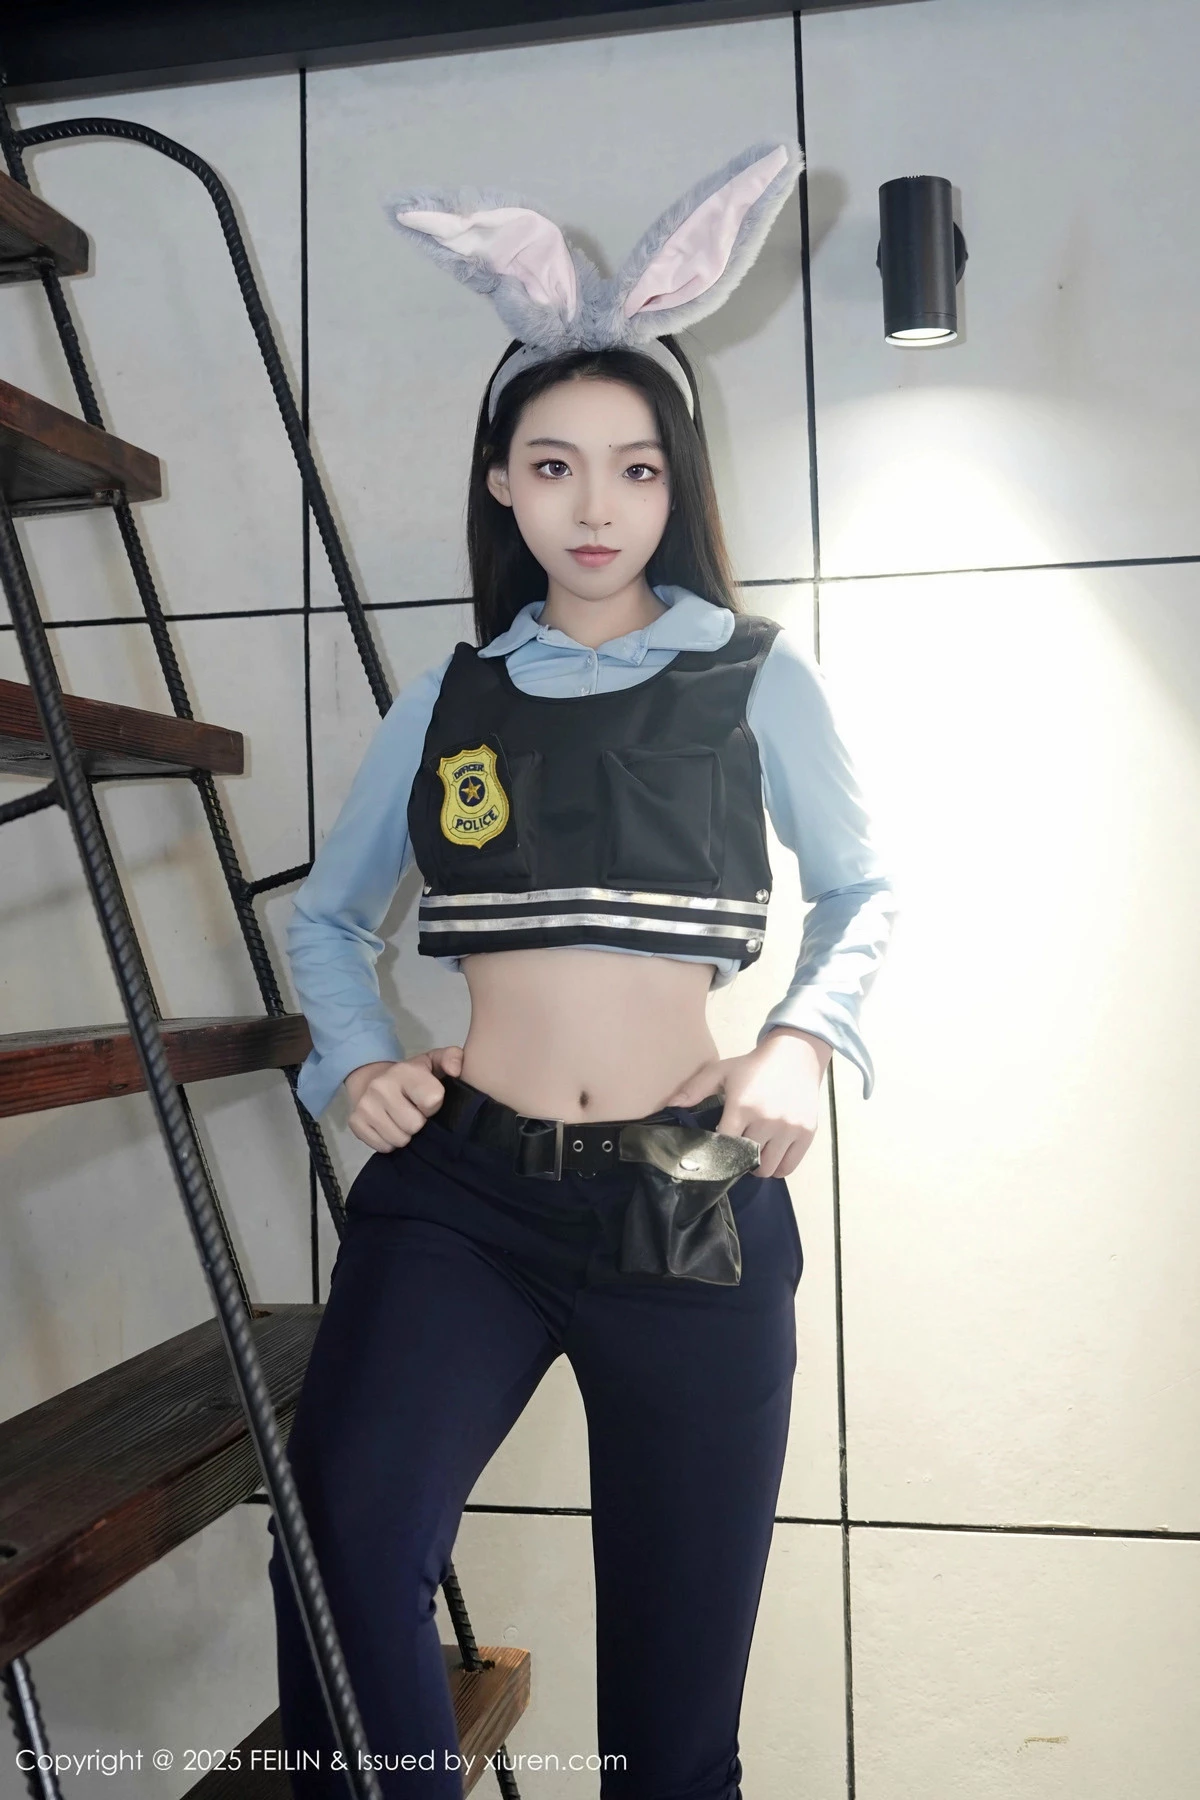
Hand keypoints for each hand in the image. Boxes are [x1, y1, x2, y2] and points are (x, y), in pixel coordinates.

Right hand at [343, 1045, 464, 1152]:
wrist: (372, 1079)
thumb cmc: (412, 1076)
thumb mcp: (434, 1061)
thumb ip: (452, 1058)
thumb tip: (456, 1070)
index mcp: (404, 1071)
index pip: (432, 1100)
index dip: (434, 1105)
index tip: (429, 1100)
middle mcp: (380, 1087)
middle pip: (414, 1126)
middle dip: (419, 1122)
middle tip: (414, 1112)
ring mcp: (365, 1105)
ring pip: (399, 1140)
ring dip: (405, 1134)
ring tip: (403, 1119)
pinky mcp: (355, 1122)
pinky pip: (382, 1146)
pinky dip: (389, 1141)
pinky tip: (389, 1126)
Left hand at [661, 1028, 832, 1178]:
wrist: (796, 1055)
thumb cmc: (754, 1066)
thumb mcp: (722, 1072)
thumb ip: (694, 1090)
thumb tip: (670, 1107)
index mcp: (743, 1106)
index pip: (724, 1146)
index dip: (717, 1152)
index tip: (714, 1151)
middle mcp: (768, 1119)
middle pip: (746, 1161)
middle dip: (737, 1161)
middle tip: (735, 1151)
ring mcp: (789, 1128)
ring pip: (767, 1169)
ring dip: (757, 1167)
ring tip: (753, 1153)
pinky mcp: (807, 1133)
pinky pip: (788, 1167)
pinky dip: (778, 1167)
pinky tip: (771, 1154)